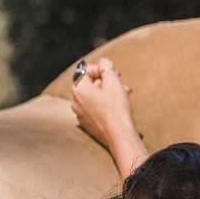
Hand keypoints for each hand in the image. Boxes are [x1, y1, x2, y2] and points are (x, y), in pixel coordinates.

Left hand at [71, 56, 148, 177]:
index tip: (116, 73)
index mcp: (78, 89)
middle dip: (108, 82)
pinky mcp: (88, 124)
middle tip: (123, 85)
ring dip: (109, 93)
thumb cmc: (117, 109)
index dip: (102, 68)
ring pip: (94, 97)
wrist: (120, 136)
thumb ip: (106, 67)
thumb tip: (103, 61)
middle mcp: (75, 101)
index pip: (86, 69)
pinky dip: (105, 105)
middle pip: (91, 83)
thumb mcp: (113, 82)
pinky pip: (95, 109)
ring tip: (124, 96)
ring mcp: (80, 114)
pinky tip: (118, 109)